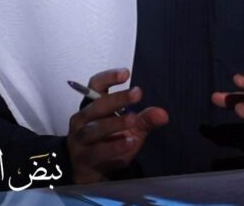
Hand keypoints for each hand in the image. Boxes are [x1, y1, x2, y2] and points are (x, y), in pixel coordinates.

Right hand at [66, 68, 168, 183]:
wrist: (92, 171)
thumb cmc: (110, 141)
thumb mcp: (132, 128)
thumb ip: (146, 119)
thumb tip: (163, 114)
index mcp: (93, 105)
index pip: (95, 85)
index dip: (108, 77)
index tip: (126, 73)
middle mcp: (83, 119)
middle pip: (97, 105)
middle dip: (117, 99)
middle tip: (137, 94)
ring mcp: (80, 139)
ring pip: (94, 128)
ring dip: (115, 123)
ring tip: (133, 119)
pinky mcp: (83, 158)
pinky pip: (97, 151)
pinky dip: (114, 147)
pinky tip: (129, 142)